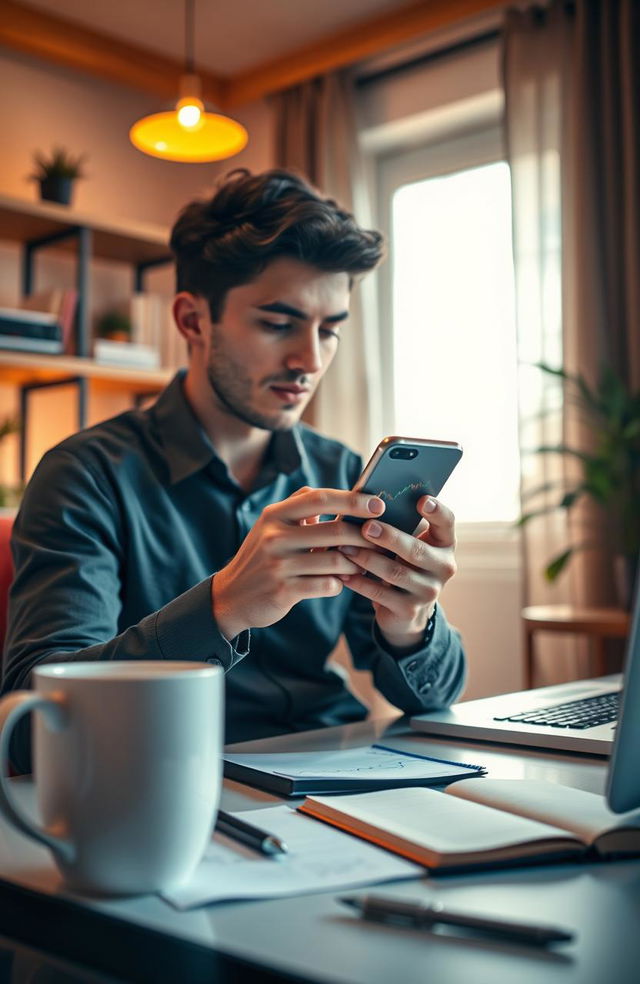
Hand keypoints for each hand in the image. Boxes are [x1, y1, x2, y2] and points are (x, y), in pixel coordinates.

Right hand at [212, 487, 386, 638]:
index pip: (319, 498)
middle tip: (380, 541)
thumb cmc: (262, 556)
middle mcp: (275, 537)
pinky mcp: (284, 590)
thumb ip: (300, 507)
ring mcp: (279, 565)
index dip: (352, 500)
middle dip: (364, 536)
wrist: (232, 595)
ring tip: (363, 564)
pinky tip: (340, 582)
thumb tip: (341, 496)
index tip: (377, 503)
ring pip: (336, 560)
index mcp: (275, 515)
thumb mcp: (271, 526)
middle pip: (334, 530)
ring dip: (356, 564)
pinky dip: (339, 583)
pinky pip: (327, 585)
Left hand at [338, 495, 456, 651]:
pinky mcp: (409, 611)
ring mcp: (428, 591)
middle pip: (417, 550)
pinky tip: (343, 574)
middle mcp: (444, 567)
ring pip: (395, 573)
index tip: (421, 500)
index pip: (447, 523)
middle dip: (390, 538)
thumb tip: (366, 497)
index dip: (437, 511)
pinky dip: (360, 583)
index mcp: (444, 544)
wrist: (406, 609)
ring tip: (344, 548)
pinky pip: (381, 595)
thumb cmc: (402, 562)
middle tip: (366, 527)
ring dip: (367, 559)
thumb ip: (399, 523)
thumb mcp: (408, 542)